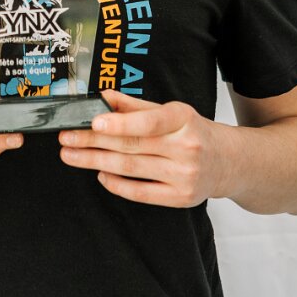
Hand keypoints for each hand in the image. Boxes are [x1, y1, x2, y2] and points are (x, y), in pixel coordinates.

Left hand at [57, 89, 228, 207]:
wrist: (230, 162)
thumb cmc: (195, 132)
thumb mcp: (171, 111)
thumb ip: (135, 107)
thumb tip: (103, 98)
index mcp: (184, 118)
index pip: (149, 121)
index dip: (120, 122)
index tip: (93, 121)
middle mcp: (187, 147)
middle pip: (132, 145)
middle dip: (93, 141)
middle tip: (67, 137)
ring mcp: (184, 175)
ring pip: (131, 168)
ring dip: (95, 161)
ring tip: (71, 155)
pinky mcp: (180, 198)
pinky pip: (140, 193)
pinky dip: (116, 183)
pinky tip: (99, 174)